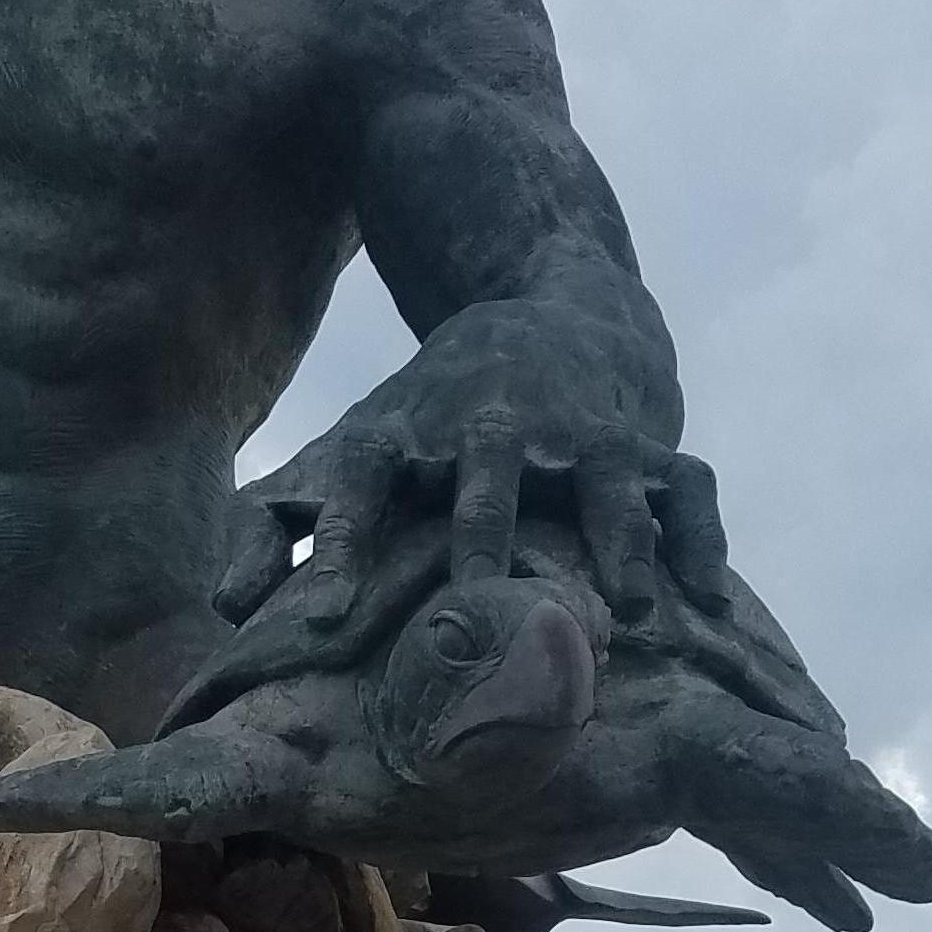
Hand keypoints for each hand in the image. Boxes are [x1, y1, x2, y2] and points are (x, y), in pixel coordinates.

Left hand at [214, 313, 723, 636]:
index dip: (340, 540)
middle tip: (484, 605)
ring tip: (627, 618)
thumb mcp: (351, 453)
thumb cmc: (432, 417)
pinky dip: (698, 540)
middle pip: (486, 476)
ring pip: (602, 485)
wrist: (550, 313)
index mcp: (407, 432)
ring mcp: (579, 431)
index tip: (322, 615)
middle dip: (487, 533)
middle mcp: (491, 425)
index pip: (361, 479)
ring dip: (617, 546)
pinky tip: (706, 602)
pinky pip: (685, 488)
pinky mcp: (646, 441)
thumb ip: (281, 528)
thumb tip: (225, 607)